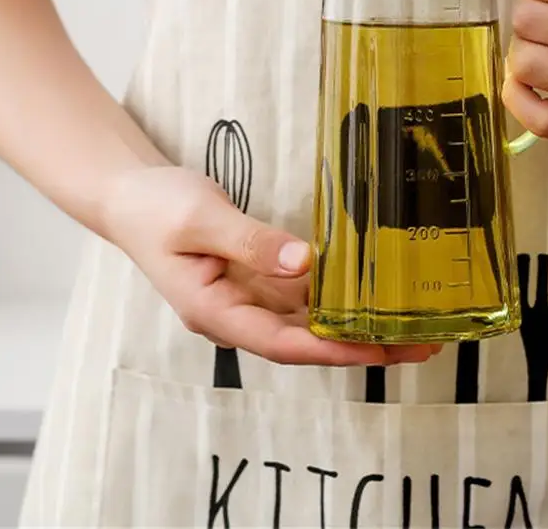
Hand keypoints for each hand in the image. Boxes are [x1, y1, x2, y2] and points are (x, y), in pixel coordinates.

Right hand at [104, 165, 440, 366]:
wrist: (130, 195)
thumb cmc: (155, 207)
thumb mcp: (200, 218)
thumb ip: (250, 241)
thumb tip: (304, 263)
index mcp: (213, 312)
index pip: (281, 343)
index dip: (332, 350)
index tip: (378, 352)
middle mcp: (234, 315)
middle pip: (304, 341)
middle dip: (360, 346)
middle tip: (417, 344)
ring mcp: (246, 298)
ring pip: (307, 321)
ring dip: (354, 325)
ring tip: (408, 324)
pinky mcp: (255, 279)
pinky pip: (300, 295)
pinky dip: (334, 298)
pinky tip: (368, 295)